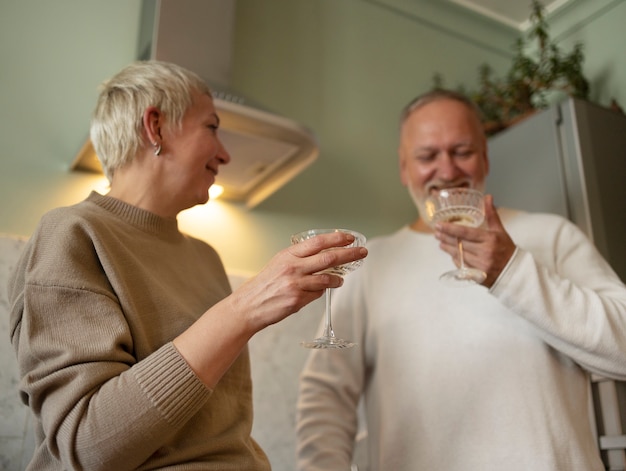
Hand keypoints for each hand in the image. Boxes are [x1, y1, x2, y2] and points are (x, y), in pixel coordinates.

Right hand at [174, 231, 366, 387]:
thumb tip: (322, 259)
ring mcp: (296, 283)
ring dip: (339, 278)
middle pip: (329, 257)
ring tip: (343, 279)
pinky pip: (318, 293)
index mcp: (288, 255)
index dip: (337, 238)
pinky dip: (323, 291)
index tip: (350, 237)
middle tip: (362, 252)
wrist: (248, 306)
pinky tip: (324, 290)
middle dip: (349, 254)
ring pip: (327, 277)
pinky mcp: (297, 299)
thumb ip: (299, 260)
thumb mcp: (279, 264)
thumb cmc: (265, 285)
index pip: (318, 242)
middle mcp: (293, 267)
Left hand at [434, 194, 515, 286]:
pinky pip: (461, 265)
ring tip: (440, 242)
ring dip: (447, 248)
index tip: (439, 225)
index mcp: (490, 239)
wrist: (514, 272)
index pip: (466, 233)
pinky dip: (455, 258)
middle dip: (446, 237)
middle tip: (436, 232)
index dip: (450, 229)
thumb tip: (487, 197)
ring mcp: (480, 264)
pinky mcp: (476, 275)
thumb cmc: (506, 249)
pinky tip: (450, 252)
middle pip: (459, 243)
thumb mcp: (500, 231)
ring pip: (458, 254)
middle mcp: (485, 252)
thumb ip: (491, 214)